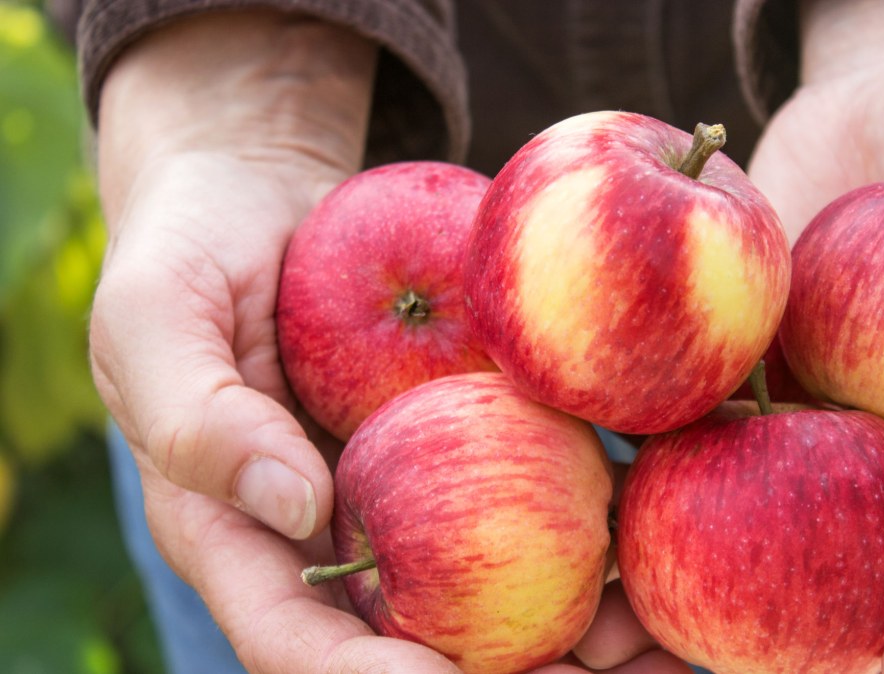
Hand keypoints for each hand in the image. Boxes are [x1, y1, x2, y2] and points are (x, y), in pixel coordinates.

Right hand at [89, 12, 686, 671]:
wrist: (263, 193)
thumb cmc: (191, 250)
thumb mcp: (156, 315)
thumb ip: (199, 415)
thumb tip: (298, 508)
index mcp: (241, 535)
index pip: (297, 638)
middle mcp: (332, 535)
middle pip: (414, 639)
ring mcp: (403, 494)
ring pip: (489, 586)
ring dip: (576, 627)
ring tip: (658, 641)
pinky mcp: (462, 444)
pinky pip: (528, 492)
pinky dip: (593, 521)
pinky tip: (656, 529)